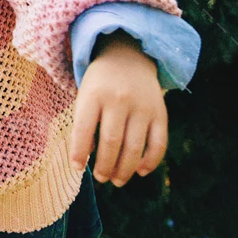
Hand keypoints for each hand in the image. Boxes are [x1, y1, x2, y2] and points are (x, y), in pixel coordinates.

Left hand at [69, 32, 167, 186]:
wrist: (128, 57)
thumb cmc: (100, 84)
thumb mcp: (85, 95)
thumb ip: (84, 123)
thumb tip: (85, 159)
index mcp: (94, 93)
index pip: (83, 128)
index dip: (78, 152)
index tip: (76, 167)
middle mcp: (119, 99)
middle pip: (111, 142)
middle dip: (105, 166)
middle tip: (101, 178)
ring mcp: (142, 106)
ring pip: (134, 147)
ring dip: (125, 170)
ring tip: (117, 180)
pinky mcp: (160, 113)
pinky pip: (158, 144)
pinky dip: (151, 162)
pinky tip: (141, 171)